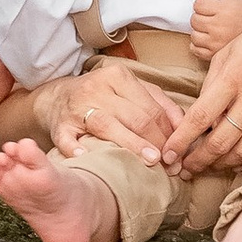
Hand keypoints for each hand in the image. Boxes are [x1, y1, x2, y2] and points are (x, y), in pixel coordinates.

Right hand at [34, 63, 182, 160]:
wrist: (57, 97)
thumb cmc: (102, 97)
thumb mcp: (132, 91)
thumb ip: (160, 105)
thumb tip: (185, 127)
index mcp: (118, 77)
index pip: (152, 109)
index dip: (169, 133)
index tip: (179, 154)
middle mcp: (97, 89)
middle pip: (135, 117)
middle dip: (157, 142)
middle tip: (170, 164)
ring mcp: (77, 107)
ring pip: (108, 126)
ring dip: (132, 145)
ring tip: (151, 161)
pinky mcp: (60, 126)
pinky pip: (68, 140)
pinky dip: (77, 149)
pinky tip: (88, 157)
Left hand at [164, 0, 241, 176]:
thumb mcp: (228, 52)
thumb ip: (211, 85)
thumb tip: (200, 118)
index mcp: (233, 77)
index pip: (200, 117)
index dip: (181, 141)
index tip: (168, 154)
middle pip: (221, 142)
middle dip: (199, 160)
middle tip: (185, 168)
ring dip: (223, 164)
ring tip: (210, 166)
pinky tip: (237, 159)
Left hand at [189, 0, 241, 58]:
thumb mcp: (232, 0)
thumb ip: (214, 0)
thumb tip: (198, 3)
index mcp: (224, 11)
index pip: (198, 5)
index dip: (202, 4)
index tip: (208, 6)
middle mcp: (219, 27)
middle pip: (194, 20)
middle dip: (200, 17)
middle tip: (209, 18)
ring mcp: (216, 42)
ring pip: (194, 35)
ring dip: (199, 32)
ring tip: (208, 29)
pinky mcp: (214, 54)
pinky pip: (195, 49)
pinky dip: (198, 45)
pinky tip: (206, 40)